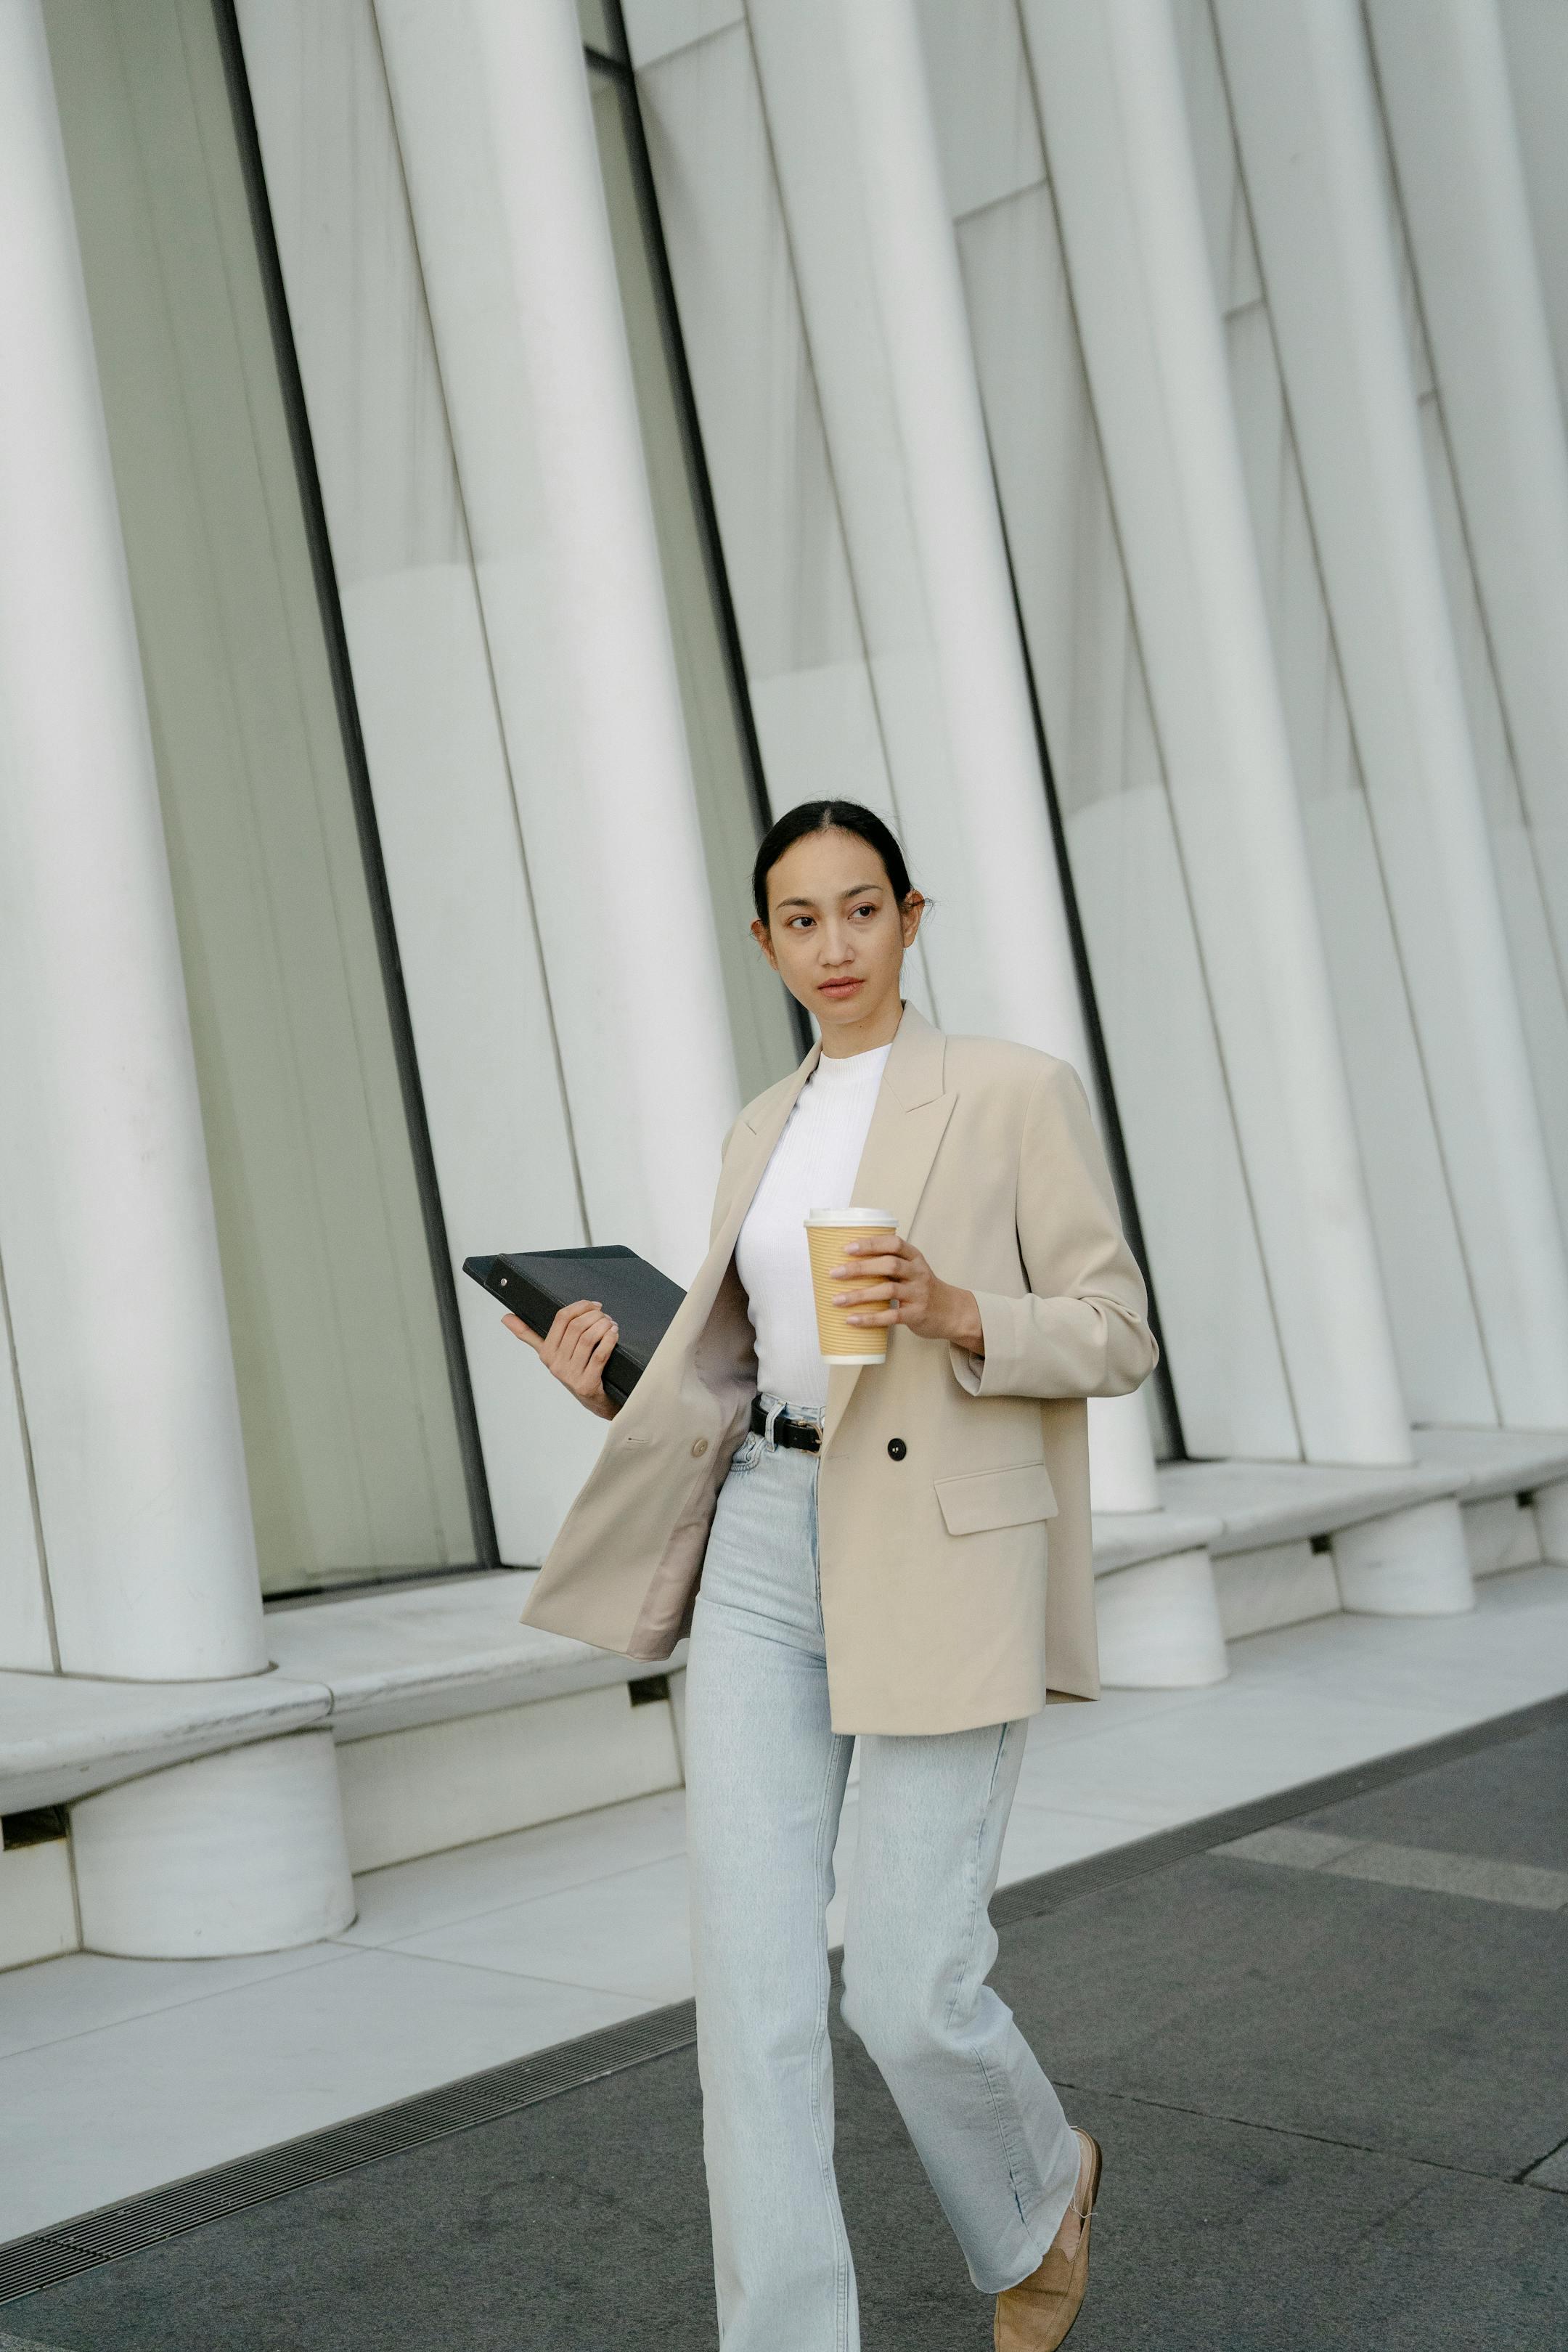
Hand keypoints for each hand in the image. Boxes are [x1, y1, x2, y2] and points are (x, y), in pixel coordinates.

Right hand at [503, 1299, 619, 1419]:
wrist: (592, 1400)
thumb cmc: (572, 1371)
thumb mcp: (549, 1354)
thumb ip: (528, 1335)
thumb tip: (505, 1318)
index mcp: (546, 1352)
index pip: (561, 1318)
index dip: (580, 1306)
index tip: (594, 1305)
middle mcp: (555, 1364)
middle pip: (576, 1327)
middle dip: (595, 1316)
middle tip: (605, 1316)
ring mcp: (570, 1375)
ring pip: (588, 1339)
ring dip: (603, 1326)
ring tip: (611, 1323)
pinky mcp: (587, 1383)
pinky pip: (599, 1355)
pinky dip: (609, 1341)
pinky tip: (614, 1334)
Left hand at [830, 1235, 983, 1351]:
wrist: (953, 1312)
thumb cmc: (922, 1289)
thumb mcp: (911, 1270)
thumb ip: (888, 1265)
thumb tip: (847, 1264)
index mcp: (915, 1258)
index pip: (893, 1244)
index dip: (870, 1244)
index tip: (847, 1248)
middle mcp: (918, 1273)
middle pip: (889, 1265)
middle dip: (860, 1268)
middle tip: (834, 1273)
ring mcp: (919, 1294)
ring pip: (888, 1290)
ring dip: (860, 1295)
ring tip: (837, 1300)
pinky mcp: (917, 1314)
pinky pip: (892, 1316)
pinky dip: (870, 1318)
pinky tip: (853, 1320)